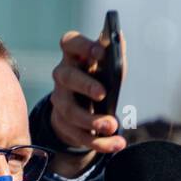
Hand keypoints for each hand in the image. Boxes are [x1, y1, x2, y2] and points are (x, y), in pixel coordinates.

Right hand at [48, 30, 128, 161]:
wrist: (85, 104)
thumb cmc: (99, 75)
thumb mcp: (108, 63)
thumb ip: (114, 51)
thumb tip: (120, 36)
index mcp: (73, 54)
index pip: (70, 43)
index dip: (83, 46)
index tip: (101, 52)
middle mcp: (62, 75)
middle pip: (67, 78)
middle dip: (85, 85)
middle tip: (103, 94)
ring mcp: (61, 101)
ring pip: (70, 111)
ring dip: (91, 121)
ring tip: (112, 125)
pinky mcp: (65, 124)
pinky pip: (79, 135)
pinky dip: (99, 142)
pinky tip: (117, 144)